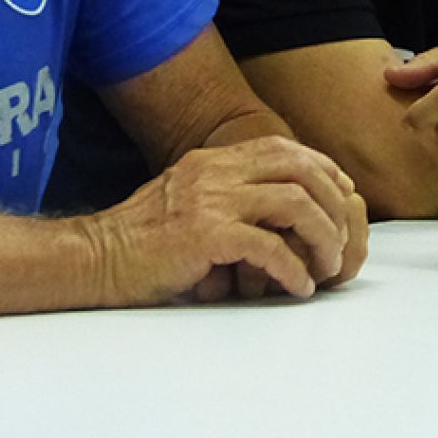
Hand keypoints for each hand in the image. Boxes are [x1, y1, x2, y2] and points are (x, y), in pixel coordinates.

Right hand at [87, 136, 365, 304]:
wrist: (95, 258)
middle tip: (341, 240)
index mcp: (212, 161)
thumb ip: (224, 194)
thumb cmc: (140, 240)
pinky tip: (297, 288)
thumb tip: (275, 210)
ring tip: (326, 268)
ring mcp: (211, 201)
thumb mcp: (185, 199)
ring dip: (322, 238)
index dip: (321, 169)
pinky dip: (293, 270)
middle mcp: (215, 172)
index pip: (283, 148)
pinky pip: (270, 249)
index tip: (340, 197)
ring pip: (295, 205)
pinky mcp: (206, 236)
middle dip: (333, 204)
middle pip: (300, 170)